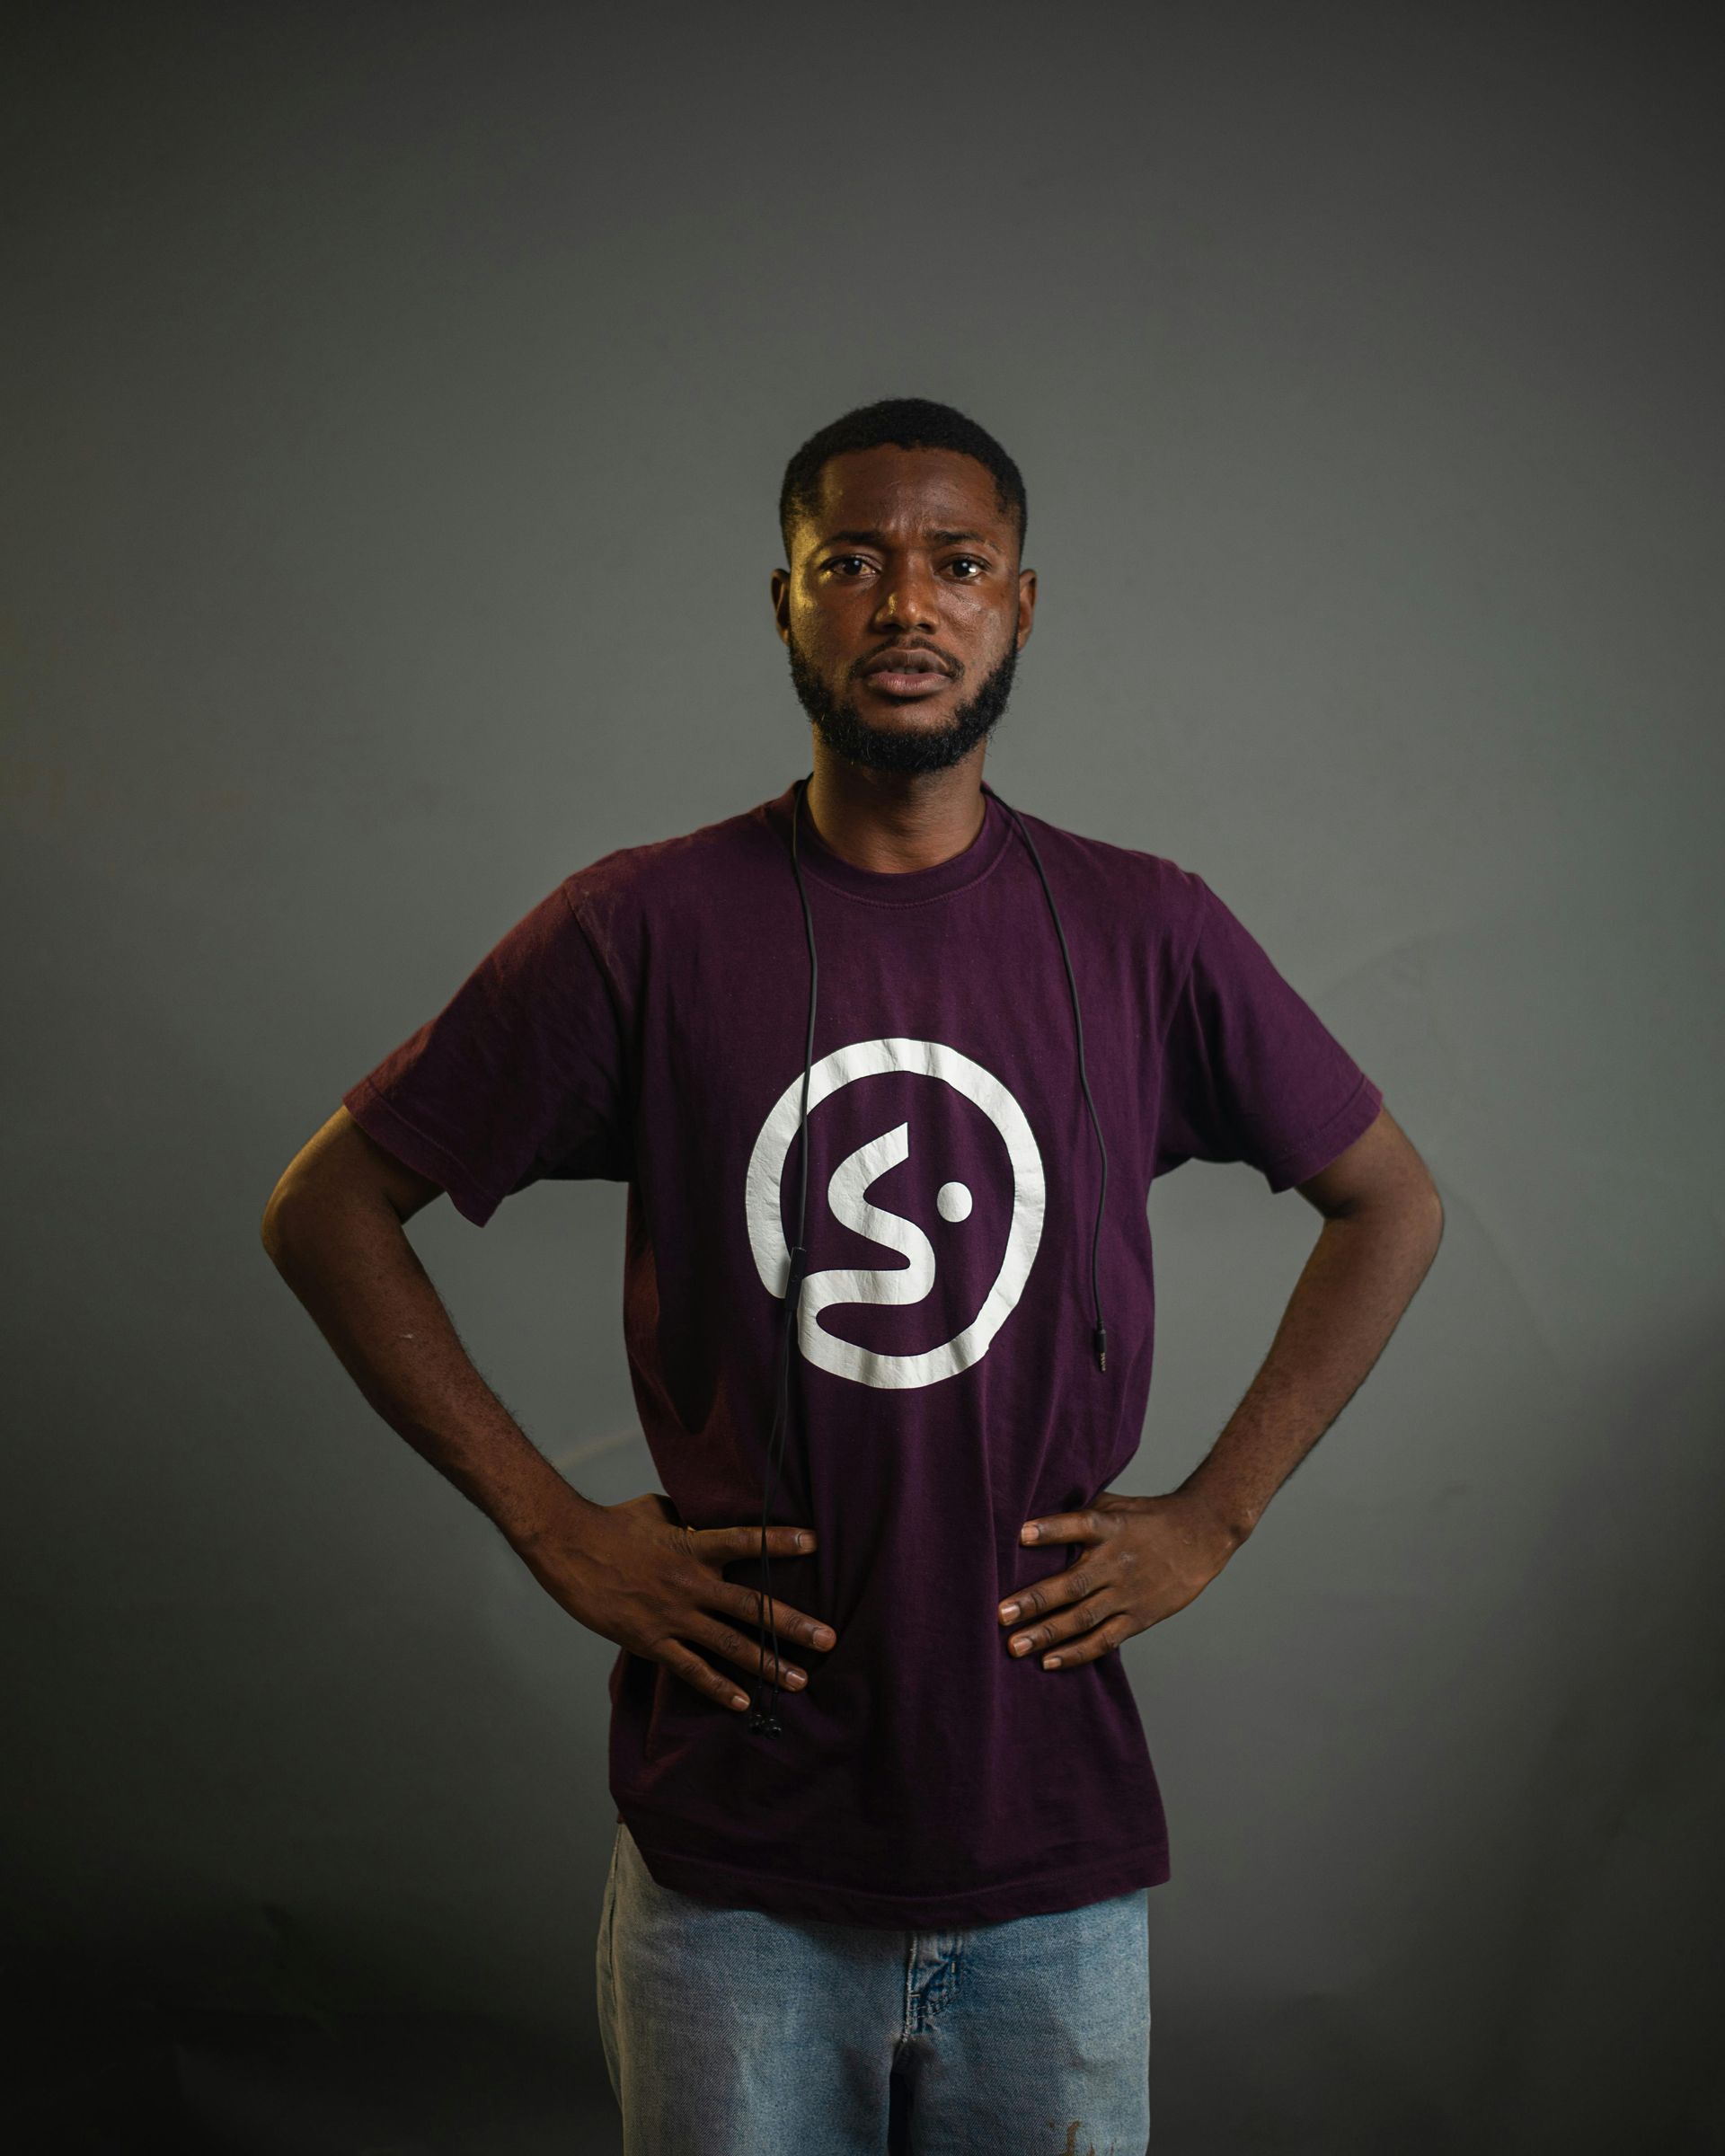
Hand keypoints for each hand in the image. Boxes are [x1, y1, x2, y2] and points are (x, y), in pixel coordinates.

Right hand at [519, 1489, 837, 1711]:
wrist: (568, 1546)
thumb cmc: (614, 1523)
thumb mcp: (658, 1509)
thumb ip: (690, 1519)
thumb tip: (710, 1519)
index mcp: (694, 1544)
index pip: (744, 1540)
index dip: (778, 1541)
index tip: (814, 1541)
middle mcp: (691, 1582)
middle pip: (751, 1605)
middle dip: (792, 1625)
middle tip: (829, 1639)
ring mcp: (673, 1615)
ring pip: (729, 1644)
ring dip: (767, 1663)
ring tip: (799, 1680)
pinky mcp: (651, 1640)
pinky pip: (690, 1668)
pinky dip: (718, 1687)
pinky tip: (743, 1702)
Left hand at [996, 1491, 1238, 1669]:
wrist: (1200, 1535)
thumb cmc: (1147, 1518)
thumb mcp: (1113, 1505)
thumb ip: (1078, 1515)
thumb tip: (1030, 1523)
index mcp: (1108, 1527)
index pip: (1077, 1526)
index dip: (1050, 1530)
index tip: (1021, 1534)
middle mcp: (1116, 1562)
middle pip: (1072, 1584)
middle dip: (1034, 1601)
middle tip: (1001, 1614)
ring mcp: (1127, 1593)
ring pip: (1083, 1618)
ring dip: (1047, 1633)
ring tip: (1015, 1646)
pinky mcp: (1138, 1617)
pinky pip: (1104, 1640)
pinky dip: (1077, 1653)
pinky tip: (1049, 1661)